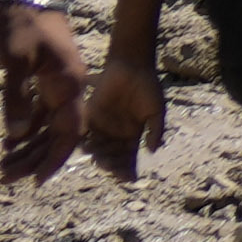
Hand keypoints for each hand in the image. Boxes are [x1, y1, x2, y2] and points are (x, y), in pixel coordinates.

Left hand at [0, 0, 92, 182]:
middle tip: (7, 178)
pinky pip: (40, 109)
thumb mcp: (14, 61)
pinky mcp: (47, 75)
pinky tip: (9, 139)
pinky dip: (26, 125)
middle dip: (33, 158)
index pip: (68, 133)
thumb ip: (16, 99)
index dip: (54, 159)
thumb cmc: (23, 23)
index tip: (37, 181)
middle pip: (56, 133)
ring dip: (28, 145)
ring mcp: (59, 81)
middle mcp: (70, 87)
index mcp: (69, 85)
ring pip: (47, 123)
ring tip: (4, 165)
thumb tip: (14, 135)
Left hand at [75, 52, 164, 176]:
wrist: (131, 64)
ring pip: (97, 149)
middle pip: (112, 157)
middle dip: (111, 165)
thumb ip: (155, 130)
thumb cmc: (148, 86)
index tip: (128, 176)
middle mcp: (117, 133)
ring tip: (100, 157)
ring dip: (98, 156)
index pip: (129, 158)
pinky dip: (85, 142)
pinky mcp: (90, 114)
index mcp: (133, 135)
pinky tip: (88, 146)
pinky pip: (85, 133)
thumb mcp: (157, 110)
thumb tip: (152, 151)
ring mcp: (103, 125)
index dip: (128, 170)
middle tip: (111, 165)